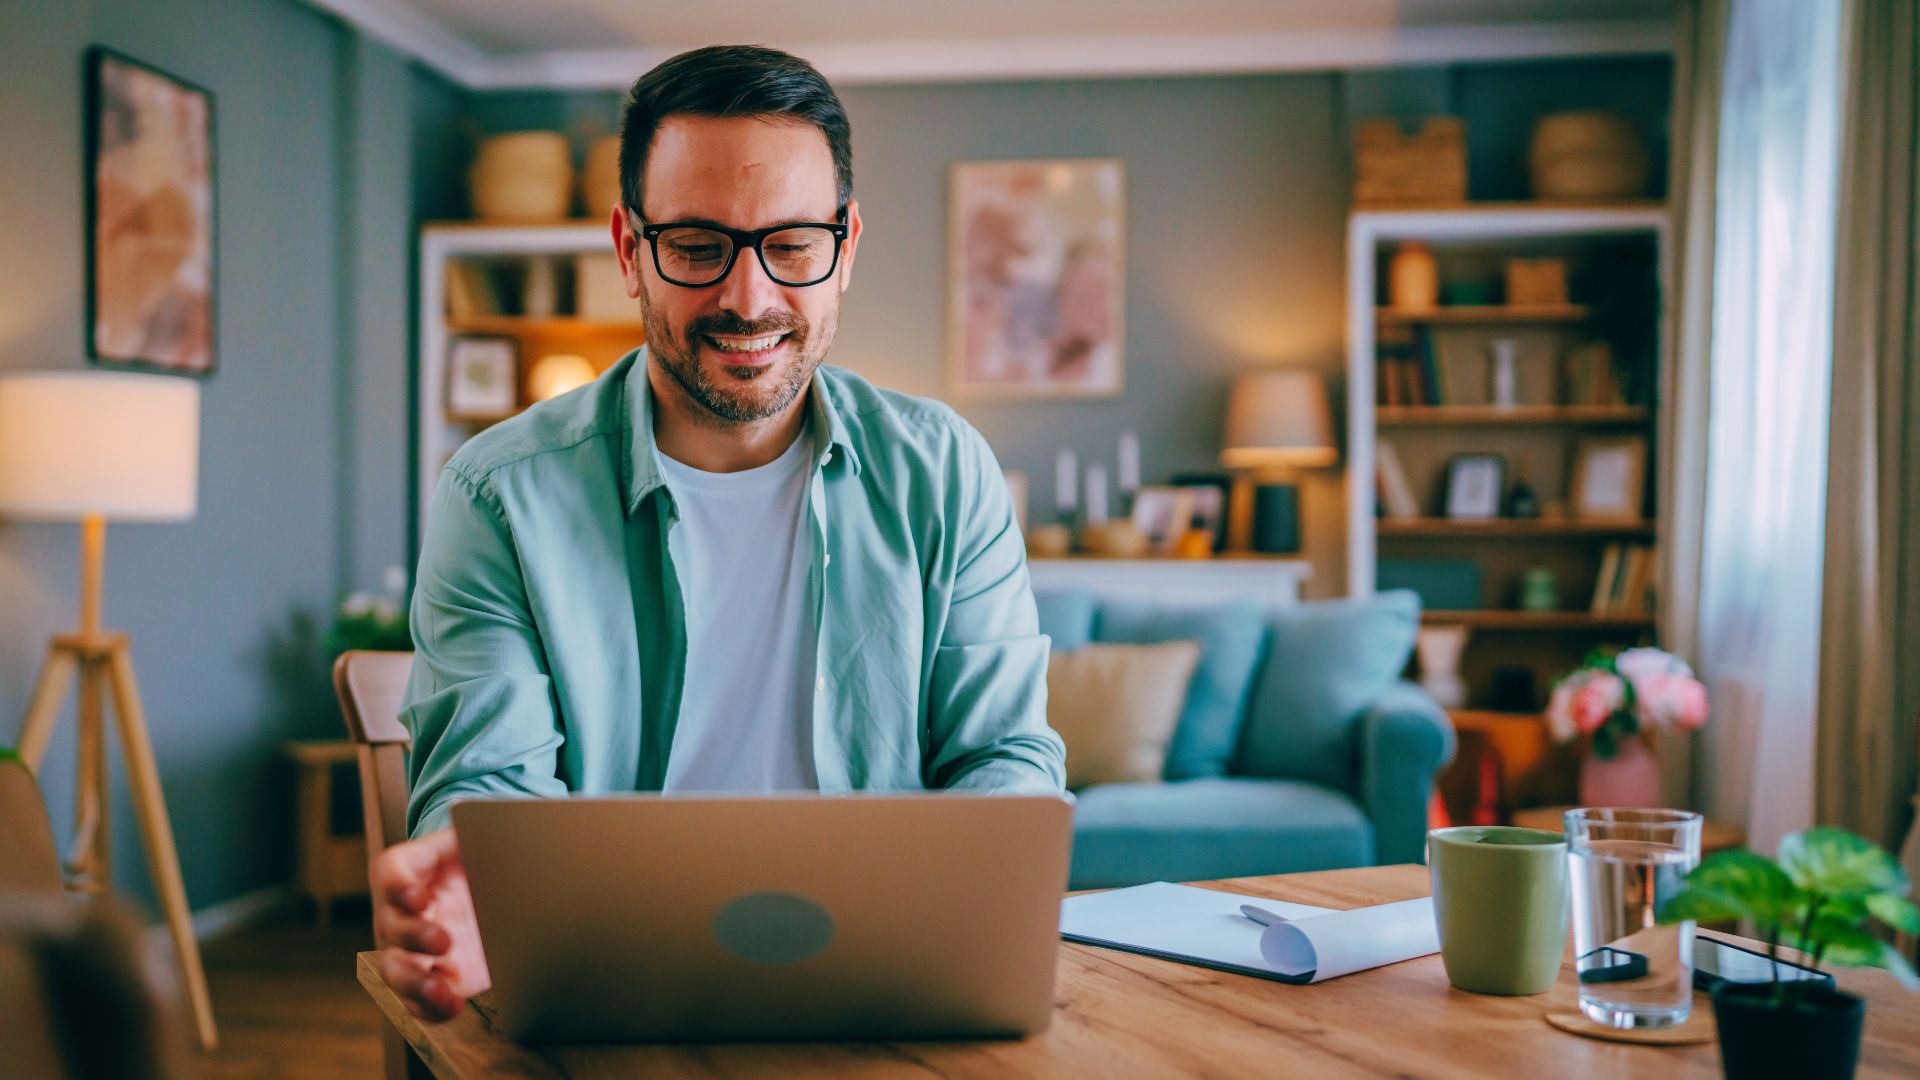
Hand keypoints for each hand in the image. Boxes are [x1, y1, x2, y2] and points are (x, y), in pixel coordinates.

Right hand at [371, 827, 490, 1020]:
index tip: (418, 897)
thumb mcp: (489, 834)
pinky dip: (430, 1009)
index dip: (398, 886)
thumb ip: (489, 831)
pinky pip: (418, 1000)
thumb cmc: (490, 853)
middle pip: (391, 925)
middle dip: (412, 936)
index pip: (391, 871)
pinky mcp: (438, 976)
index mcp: (417, 868)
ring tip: (441, 992)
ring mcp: (418, 948)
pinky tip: (452, 1008)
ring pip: (395, 970)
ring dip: (413, 983)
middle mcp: (408, 911)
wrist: (506, 887)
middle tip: (443, 940)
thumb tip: (511, 830)